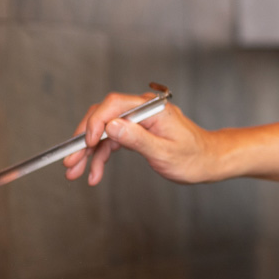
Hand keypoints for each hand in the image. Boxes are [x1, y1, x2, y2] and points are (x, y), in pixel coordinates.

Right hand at [63, 91, 222, 186]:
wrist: (207, 161)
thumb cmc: (193, 157)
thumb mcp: (165, 152)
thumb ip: (137, 138)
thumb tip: (111, 126)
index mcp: (152, 108)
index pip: (114, 105)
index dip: (96, 122)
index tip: (87, 143)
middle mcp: (142, 109)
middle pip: (103, 117)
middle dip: (84, 140)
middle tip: (71, 162)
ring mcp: (138, 119)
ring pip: (104, 131)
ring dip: (89, 152)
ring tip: (76, 172)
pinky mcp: (136, 130)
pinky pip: (112, 140)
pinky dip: (101, 156)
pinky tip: (94, 172)